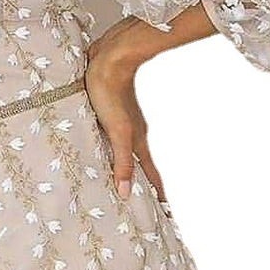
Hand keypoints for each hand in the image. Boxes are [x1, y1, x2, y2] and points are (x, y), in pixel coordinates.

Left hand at [84, 24, 167, 206]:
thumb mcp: (117, 132)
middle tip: (148, 202)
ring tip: (125, 180)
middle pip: (141, 164)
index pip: (150, 174)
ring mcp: (123, 121)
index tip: (166, 211)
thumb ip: (123, 161)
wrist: (109, 58)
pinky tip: (104, 149)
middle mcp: (133, 133)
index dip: (157, 192)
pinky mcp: (111, 110)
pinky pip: (113, 137)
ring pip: (127, 150)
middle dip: (144, 183)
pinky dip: (113, 149)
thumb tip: (127, 193)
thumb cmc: (110, 94)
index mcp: (136, 140)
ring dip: (128, 166)